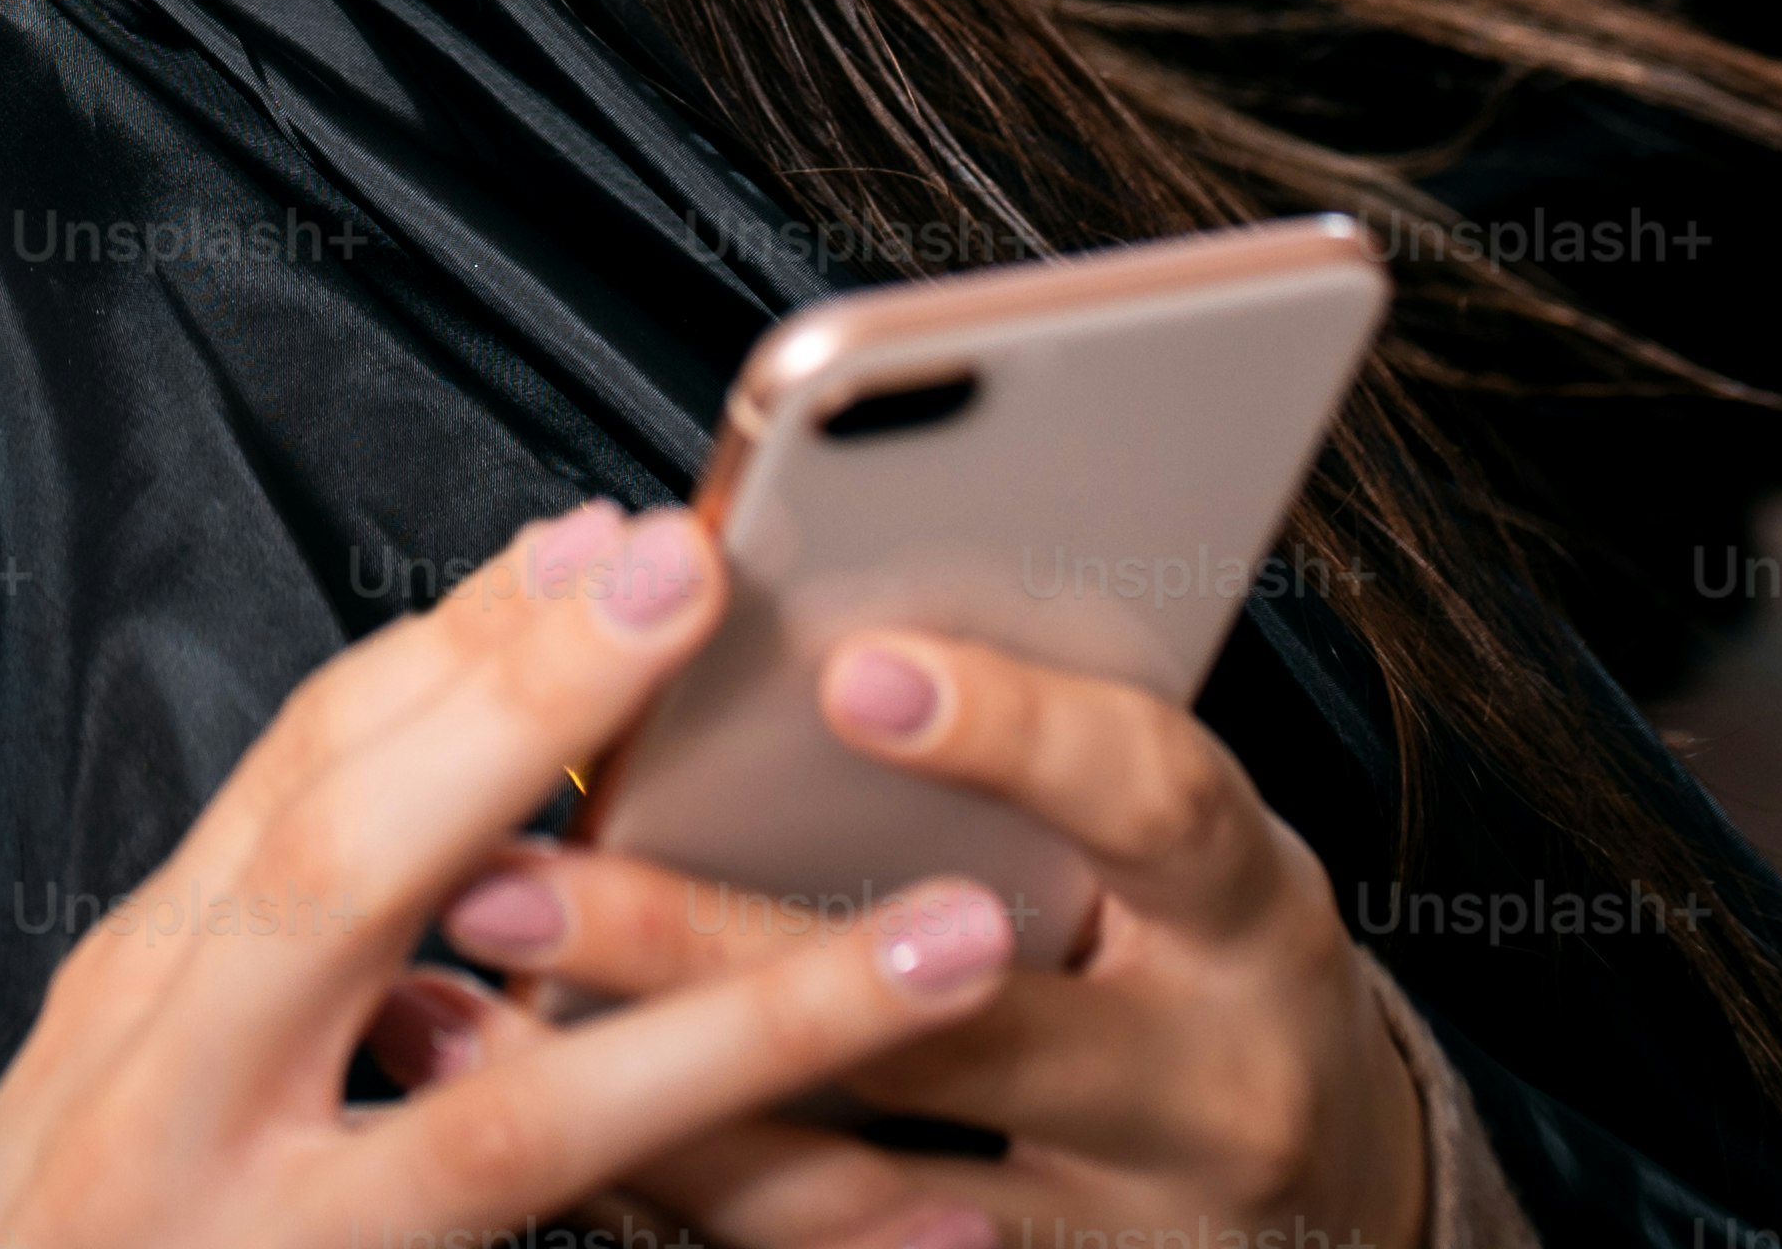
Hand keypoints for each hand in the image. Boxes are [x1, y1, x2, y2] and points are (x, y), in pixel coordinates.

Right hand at [0, 505, 1015, 1248]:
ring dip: (749, 1024)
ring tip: (952, 940)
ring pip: (519, 1122)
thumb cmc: (80, 1245)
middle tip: (692, 581)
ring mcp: (272, 1239)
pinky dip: (759, 1240)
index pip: (303, 773)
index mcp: (150, 995)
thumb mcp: (141, 1062)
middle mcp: (182, 1099)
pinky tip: (927, 1230)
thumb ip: (277, 917)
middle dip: (518, 717)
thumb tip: (466, 715)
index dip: (459, 647)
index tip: (609, 534)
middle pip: (344, 873)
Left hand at [429, 626, 1434, 1248]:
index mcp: (1240, 906)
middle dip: (711, 948)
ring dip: (642, 1099)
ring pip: (858, 1185)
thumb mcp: (1167, 827)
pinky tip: (539, 1126)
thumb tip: (772, 595)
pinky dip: (673, 1199)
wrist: (1327, 1188)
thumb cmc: (1198, 942)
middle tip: (519, 875)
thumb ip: (1030, 733)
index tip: (855, 665)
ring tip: (454, 1015)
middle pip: (955, 1023)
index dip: (1014, 729)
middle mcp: (1206, 1083)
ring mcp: (1126, 1227)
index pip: (1149, 798)